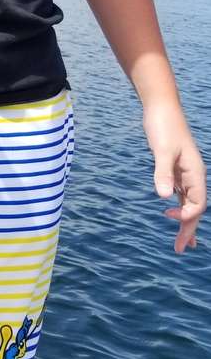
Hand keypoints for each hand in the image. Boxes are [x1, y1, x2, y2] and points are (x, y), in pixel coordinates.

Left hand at [144, 100, 206, 251]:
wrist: (160, 108)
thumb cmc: (163, 127)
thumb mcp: (161, 149)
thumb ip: (162, 172)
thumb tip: (164, 196)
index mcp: (195, 172)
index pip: (198, 203)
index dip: (188, 215)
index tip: (169, 215)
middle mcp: (194, 175)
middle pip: (195, 208)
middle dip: (189, 229)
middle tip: (180, 250)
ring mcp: (185, 172)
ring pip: (189, 203)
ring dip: (185, 222)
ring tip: (182, 243)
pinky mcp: (175, 168)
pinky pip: (181, 194)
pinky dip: (179, 206)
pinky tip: (174, 213)